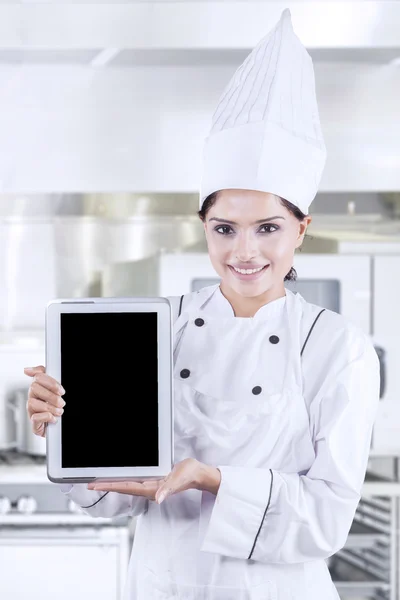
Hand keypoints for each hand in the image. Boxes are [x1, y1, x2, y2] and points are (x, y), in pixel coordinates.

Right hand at [24, 366, 65, 437]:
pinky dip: (46, 417)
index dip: (50, 382)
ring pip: (32, 403)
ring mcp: (31, 411)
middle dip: (51, 396)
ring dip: (50, 407)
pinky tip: (53, 418)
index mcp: (39, 388)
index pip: (38, 377)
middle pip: (33, 388)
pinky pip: (35, 418)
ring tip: (59, 411)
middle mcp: (33, 398)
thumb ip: (45, 376)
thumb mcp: (56, 390)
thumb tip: (28, 370)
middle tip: (61, 402)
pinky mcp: (34, 424)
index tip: (60, 390)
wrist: (61, 425)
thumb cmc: (57, 406)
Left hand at [88, 459, 220, 503]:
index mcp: (152, 488)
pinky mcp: (153, 481)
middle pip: (122, 487)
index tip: (94, 485)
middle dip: (106, 486)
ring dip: (113, 483)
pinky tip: (119, 477)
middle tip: (89, 484)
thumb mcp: (179, 478)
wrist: (198, 474)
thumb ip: (169, 488)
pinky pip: (134, 481)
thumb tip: (158, 498)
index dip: (109, 486)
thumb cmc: (189, 474)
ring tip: (99, 481)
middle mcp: (148, 488)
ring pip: (126, 485)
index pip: (126, 487)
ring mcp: (150, 485)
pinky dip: (123, 479)